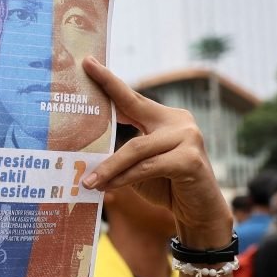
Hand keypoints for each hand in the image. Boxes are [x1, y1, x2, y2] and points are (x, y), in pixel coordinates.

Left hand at [81, 56, 232, 249]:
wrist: (200, 212)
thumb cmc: (168, 187)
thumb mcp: (140, 168)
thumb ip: (122, 155)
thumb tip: (85, 155)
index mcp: (165, 118)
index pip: (133, 98)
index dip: (109, 81)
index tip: (88, 63)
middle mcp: (179, 121)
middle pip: (133, 109)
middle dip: (105, 96)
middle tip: (76, 95)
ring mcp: (188, 138)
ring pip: (136, 148)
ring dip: (108, 167)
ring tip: (87, 181)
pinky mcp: (190, 159)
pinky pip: (147, 167)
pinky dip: (124, 177)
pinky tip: (108, 186)